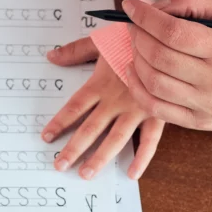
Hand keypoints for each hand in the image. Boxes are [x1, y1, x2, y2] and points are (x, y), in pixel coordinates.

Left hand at [43, 38, 164, 178]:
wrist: (165, 37)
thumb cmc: (132, 37)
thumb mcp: (101, 40)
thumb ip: (75, 51)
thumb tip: (51, 56)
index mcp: (101, 83)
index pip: (74, 107)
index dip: (59, 123)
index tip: (46, 137)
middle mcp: (116, 100)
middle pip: (90, 129)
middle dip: (73, 149)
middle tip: (59, 165)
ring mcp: (137, 108)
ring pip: (115, 139)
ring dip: (100, 158)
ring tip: (85, 175)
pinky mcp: (157, 113)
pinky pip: (149, 140)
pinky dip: (142, 158)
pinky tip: (132, 173)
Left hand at [124, 0, 211, 134]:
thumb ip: (199, 1)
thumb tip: (158, 7)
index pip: (174, 33)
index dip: (146, 18)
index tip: (132, 7)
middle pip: (159, 56)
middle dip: (138, 35)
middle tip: (134, 25)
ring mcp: (207, 106)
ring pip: (153, 81)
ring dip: (135, 58)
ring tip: (137, 44)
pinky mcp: (198, 122)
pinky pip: (155, 108)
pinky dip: (136, 87)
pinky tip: (135, 70)